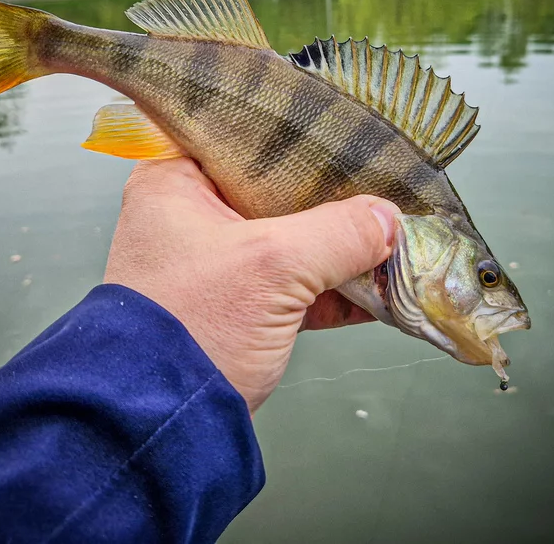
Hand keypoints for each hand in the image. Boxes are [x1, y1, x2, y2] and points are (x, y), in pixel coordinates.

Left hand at [104, 159, 398, 413]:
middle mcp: (191, 214)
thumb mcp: (272, 267)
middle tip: (379, 177)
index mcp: (175, 183)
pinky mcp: (238, 301)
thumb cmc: (193, 328)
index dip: (298, 133)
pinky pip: (294, 280)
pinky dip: (333, 284)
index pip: (242, 135)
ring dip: (338, 244)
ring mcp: (216, 259)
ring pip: (289, 235)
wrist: (165, 424)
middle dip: (330, 193)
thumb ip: (337, 233)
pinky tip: (377, 281)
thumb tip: (389, 220)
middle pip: (274, 188)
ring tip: (389, 233)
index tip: (347, 129)